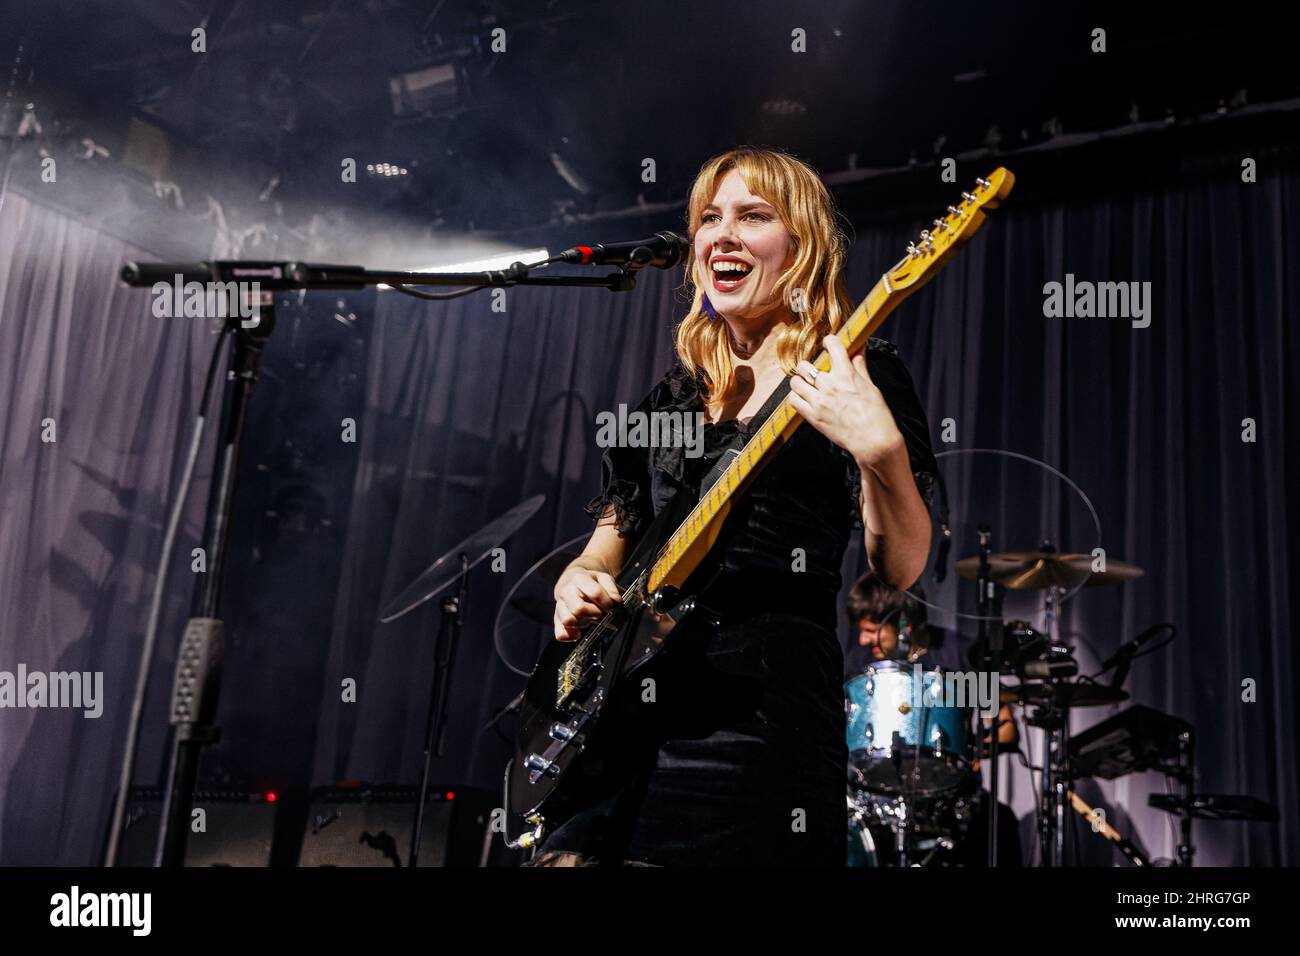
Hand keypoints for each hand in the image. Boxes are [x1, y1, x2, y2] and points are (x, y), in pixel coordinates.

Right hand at [553, 565, 620, 640]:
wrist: (569, 582)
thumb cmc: (589, 582)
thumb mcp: (603, 578)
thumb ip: (611, 588)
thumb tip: (616, 600)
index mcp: (579, 579)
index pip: (595, 593)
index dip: (607, 602)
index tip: (610, 606)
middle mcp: (566, 591)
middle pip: (579, 609)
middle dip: (594, 613)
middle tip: (598, 611)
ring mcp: (559, 606)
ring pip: (568, 621)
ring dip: (582, 623)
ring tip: (587, 618)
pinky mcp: (556, 619)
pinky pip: (560, 634)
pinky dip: (571, 636)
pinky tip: (578, 631)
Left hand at [788, 335, 904, 468]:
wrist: (873, 441)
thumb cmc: (876, 415)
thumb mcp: (871, 386)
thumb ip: (860, 368)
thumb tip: (858, 352)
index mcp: (846, 375)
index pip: (833, 347)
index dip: (829, 341)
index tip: (828, 344)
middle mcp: (830, 386)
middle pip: (805, 366)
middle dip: (808, 366)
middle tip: (814, 372)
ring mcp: (819, 402)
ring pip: (795, 382)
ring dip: (799, 381)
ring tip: (806, 386)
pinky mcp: (813, 417)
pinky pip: (793, 401)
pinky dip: (796, 397)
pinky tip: (804, 399)